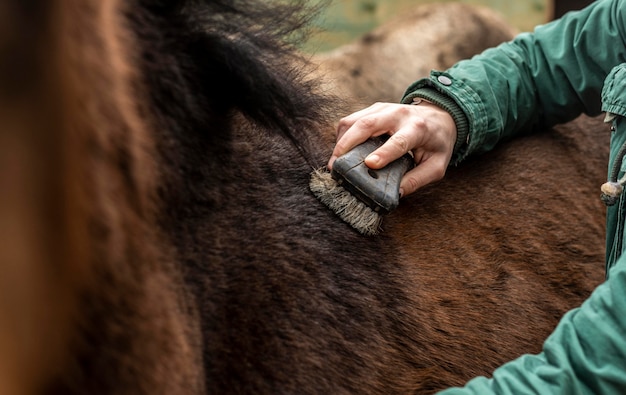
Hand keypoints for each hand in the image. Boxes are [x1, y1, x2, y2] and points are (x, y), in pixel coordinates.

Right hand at [328, 101, 456, 196]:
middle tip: (335, 167)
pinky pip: (350, 120)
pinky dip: (342, 136)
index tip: (370, 165)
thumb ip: (418, 180)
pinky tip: (341, 152)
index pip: (398, 141)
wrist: (439, 115)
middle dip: (347, 145)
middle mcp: (398, 114)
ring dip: (340, 142)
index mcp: (417, 128)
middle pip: (367, 125)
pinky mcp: (373, 109)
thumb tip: (396, 193)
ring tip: (335, 163)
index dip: (383, 153)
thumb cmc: (437, 143)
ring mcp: (383, 109)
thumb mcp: (437, 165)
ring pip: (353, 121)